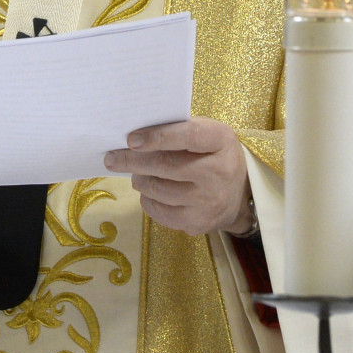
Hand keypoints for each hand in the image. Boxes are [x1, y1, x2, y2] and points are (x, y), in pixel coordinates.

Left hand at [103, 118, 252, 235]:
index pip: (188, 136)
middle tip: (112, 158)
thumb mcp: (208, 133)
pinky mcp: (198, 222)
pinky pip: (160, 212)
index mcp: (221, 141)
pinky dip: (147, 199)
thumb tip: (135, 136)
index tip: (131, 139)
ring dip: (139, 179)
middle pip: (167, 166)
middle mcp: (218, 172)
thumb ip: (179, 129)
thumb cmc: (213, 154)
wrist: (240, 193)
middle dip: (133, 161)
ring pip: (159, 190)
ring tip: (136, 173)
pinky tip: (148, 191)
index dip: (158, 137)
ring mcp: (209, 201)